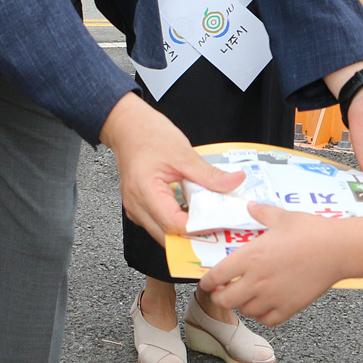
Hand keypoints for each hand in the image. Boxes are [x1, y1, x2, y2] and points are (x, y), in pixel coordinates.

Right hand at [99, 92, 243, 243]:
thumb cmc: (148, 135)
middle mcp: (136, 205)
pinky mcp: (140, 207)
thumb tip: (234, 182)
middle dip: (195, 235)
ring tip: (210, 219)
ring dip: (187, 230)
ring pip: (164, 233)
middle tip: (220, 226)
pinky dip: (178, 220)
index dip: (199, 227)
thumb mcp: (183, 153)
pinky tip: (193, 211)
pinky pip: (160, 223)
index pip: (174, 224)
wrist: (128, 127)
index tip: (220, 222)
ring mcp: (136, 209)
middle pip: (169, 236)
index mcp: (145, 191)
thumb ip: (209, 174)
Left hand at [199, 202, 343, 325]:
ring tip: (248, 295)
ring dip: (243, 304)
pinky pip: (266, 319)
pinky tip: (266, 305)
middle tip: (225, 290)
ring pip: (245, 311)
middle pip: (225, 300)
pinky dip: (263, 315)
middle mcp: (256, 280)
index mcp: (250, 256)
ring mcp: (272, 296)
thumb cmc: (310, 231)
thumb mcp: (282, 217)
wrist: (337, 250)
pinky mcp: (288, 308)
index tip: (207, 282)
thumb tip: (251, 206)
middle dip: (221, 296)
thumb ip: (262, 213)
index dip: (207, 282)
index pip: (216, 276)